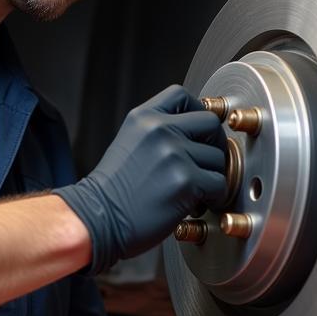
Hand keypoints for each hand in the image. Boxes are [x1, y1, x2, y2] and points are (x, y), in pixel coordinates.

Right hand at [55, 85, 227, 273]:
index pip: (182, 95)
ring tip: (194, 189)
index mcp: (143, 118)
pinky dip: (215, 197)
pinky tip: (198, 203)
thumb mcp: (129, 142)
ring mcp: (173, 154)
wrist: (97, 219)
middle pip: (210, 122)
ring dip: (212, 176)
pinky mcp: (185, 181)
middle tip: (206, 163)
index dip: (197, 112)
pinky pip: (219, 183)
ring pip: (218, 157)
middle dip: (214, 144)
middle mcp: (159, 130)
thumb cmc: (112, 191)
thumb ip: (158, 131)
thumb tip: (196, 133)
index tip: (200, 131)